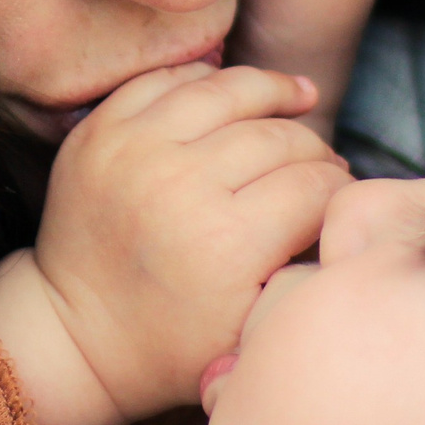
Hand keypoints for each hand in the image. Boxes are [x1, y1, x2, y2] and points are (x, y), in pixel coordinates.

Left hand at [0, 64, 350, 424]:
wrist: (76, 334)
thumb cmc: (172, 345)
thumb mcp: (254, 331)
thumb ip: (306, 271)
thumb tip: (348, 212)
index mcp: (224, 244)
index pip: (315, 186)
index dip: (342, 189)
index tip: (346, 197)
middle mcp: (178, 185)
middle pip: (278, 136)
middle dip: (315, 147)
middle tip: (324, 163)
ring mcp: (133, 149)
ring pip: (226, 89)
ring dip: (272, 90)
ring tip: (298, 97)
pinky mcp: (98, 131)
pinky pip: (165, 79)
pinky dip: (205, 79)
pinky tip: (230, 93)